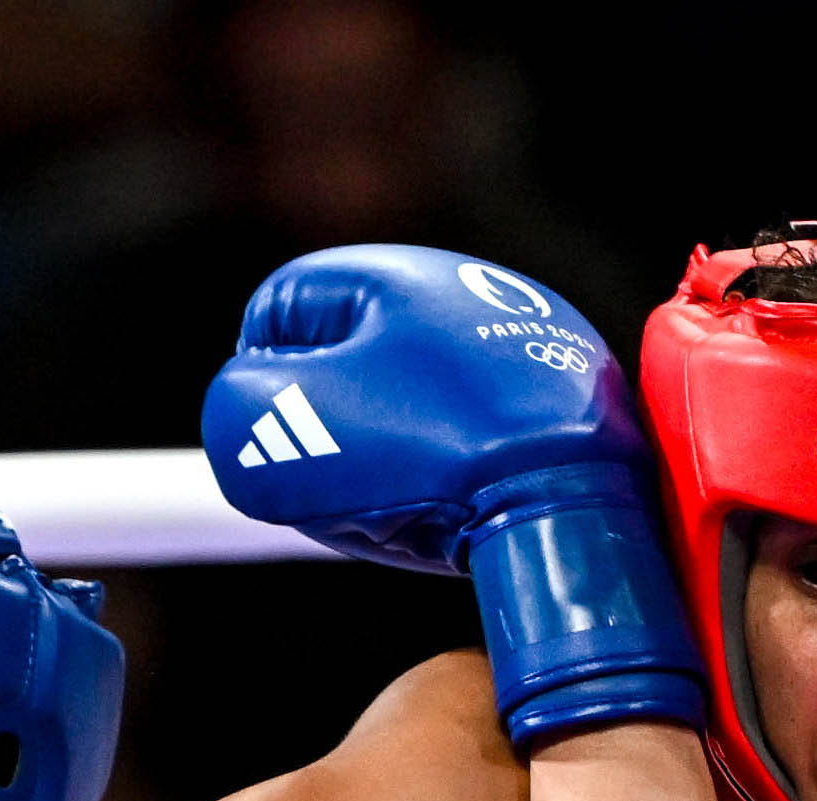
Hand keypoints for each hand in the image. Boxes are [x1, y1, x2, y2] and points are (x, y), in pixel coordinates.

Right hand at [204, 245, 702, 745]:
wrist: (581, 501)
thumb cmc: (430, 453)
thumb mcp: (290, 431)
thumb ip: (235, 410)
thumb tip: (244, 413)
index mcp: (390, 275)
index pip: (278, 310)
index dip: (258, 380)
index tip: (275, 439)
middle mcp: (459, 296)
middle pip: (342, 362)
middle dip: (324, 429)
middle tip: (337, 484)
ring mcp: (515, 348)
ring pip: (403, 407)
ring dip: (383, 460)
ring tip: (404, 503)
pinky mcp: (553, 406)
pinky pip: (466, 438)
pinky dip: (446, 473)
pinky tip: (457, 508)